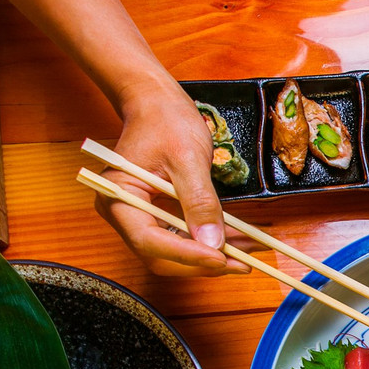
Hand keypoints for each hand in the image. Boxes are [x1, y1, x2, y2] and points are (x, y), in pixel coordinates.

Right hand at [94, 80, 250, 275]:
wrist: (157, 104)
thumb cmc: (165, 121)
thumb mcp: (188, 158)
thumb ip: (199, 201)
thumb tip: (212, 242)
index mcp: (118, 199)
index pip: (150, 241)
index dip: (187, 255)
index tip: (221, 258)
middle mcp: (124, 215)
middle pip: (162, 256)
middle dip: (203, 263)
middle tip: (242, 264)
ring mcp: (140, 218)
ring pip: (177, 252)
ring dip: (214, 255)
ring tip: (250, 252)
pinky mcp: (159, 217)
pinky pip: (185, 238)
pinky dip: (212, 242)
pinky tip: (240, 240)